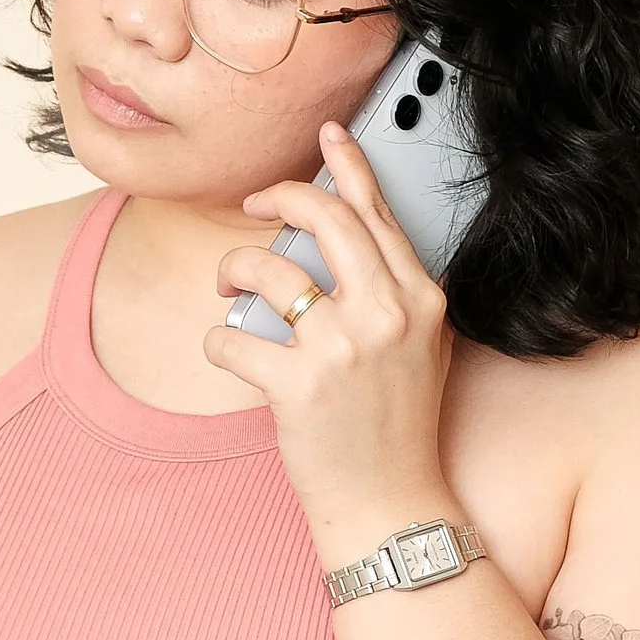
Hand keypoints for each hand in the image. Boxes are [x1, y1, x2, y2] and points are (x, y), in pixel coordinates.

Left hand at [208, 122, 459, 556]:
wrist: (391, 504)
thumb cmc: (398, 426)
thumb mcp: (419, 348)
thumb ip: (395, 290)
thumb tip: (347, 228)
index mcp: (420, 300)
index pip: (378, 213)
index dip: (346, 165)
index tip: (326, 135)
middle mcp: (386, 315)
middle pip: (323, 217)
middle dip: (279, 196)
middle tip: (255, 204)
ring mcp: (343, 350)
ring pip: (265, 268)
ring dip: (233, 269)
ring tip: (230, 289)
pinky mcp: (298, 386)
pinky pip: (231, 336)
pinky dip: (218, 339)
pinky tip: (229, 351)